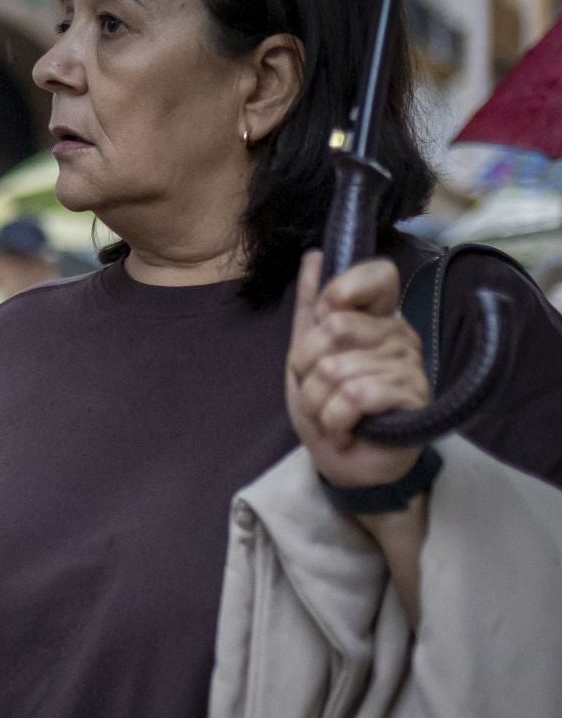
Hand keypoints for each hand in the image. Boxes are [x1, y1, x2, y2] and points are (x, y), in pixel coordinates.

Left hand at [286, 252, 427, 490]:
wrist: (343, 462)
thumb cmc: (327, 406)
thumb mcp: (306, 356)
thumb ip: (311, 307)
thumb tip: (316, 255)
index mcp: (377, 319)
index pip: (377, 274)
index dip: (340, 292)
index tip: (325, 318)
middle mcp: (399, 335)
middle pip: (333, 328)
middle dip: (306, 366)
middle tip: (320, 388)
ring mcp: (410, 366)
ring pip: (335, 370)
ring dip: (317, 401)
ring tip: (332, 415)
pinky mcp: (412, 399)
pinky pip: (354, 396)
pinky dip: (335, 419)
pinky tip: (346, 428)